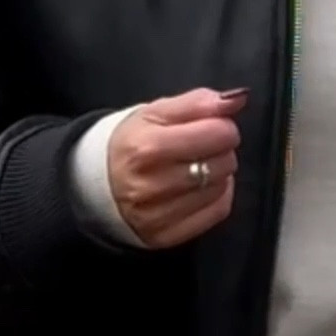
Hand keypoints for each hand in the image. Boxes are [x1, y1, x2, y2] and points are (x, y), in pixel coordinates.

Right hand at [106, 87, 247, 247]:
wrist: (99, 183)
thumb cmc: (131, 144)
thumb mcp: (155, 112)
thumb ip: (197, 102)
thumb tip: (236, 100)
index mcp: (145, 147)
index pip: (215, 134)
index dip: (223, 126)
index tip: (214, 125)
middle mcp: (149, 185)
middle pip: (221, 162)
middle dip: (220, 150)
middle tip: (203, 147)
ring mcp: (157, 215)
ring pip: (221, 188)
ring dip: (218, 173)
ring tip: (198, 166)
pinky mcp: (166, 236)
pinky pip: (217, 212)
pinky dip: (218, 197)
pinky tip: (199, 188)